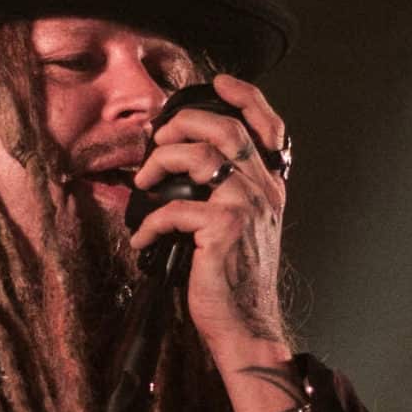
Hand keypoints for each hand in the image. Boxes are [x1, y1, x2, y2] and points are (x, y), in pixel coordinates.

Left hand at [127, 73, 289, 353]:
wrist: (246, 328)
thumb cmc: (234, 283)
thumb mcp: (241, 230)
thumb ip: (226, 196)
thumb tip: (179, 169)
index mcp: (269, 188)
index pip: (268, 126)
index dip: (244, 95)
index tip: (218, 83)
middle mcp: (263, 191)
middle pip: (226, 128)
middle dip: (183, 123)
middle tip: (157, 142)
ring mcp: (246, 208)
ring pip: (201, 156)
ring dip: (161, 163)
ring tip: (143, 183)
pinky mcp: (223, 229)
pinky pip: (175, 208)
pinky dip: (149, 222)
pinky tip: (142, 239)